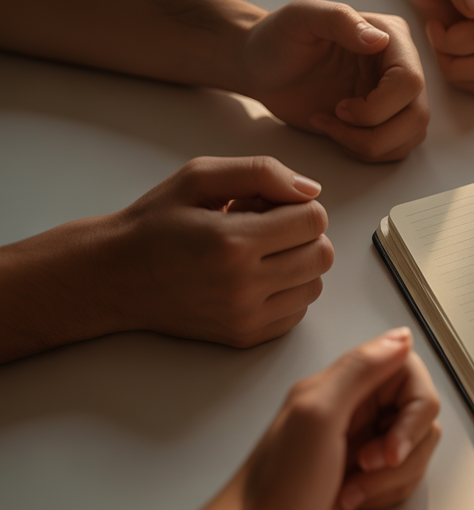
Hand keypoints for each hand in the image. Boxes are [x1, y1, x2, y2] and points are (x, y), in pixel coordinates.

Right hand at [98, 156, 333, 346]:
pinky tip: (255, 278)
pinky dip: (287, 291)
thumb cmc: (156, 223)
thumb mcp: (199, 177)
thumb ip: (261, 172)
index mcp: (233, 242)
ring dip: (298, 264)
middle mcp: (243, 285)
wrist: (116, 276)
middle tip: (265, 228)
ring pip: (315, 284)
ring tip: (258, 254)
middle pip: (322, 254)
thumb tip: (311, 191)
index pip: (314, 220)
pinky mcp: (245, 336)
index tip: (268, 206)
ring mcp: (245, 317)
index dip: (297, 206)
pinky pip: (298, 311)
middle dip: (302, 234)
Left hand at [225, 328, 440, 509]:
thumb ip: (361, 368)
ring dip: (393, 475)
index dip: (414, 408)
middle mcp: (357, 409)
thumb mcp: (317, 413)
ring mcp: (364, 444)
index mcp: (343, 385)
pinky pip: (406, 476)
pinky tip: (353, 498)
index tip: (393, 437)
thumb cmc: (278, 483)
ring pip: (417, 447)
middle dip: (404, 446)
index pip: (409, 372)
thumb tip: (400, 337)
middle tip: (369, 462)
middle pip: (420, 413)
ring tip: (354, 485)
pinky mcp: (369, 477)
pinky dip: (387, 492)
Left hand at [241, 0, 428, 161]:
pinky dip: (367, 151)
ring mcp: (394, 95)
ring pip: (411, 135)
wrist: (260, 66)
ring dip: (370, 145)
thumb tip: (379, 40)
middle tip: (335, 120)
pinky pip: (396, 147)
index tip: (340, 108)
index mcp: (390, 37)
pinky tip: (336, 134)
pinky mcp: (383, 119)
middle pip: (417, 115)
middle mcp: (400, 66)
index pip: (410, 82)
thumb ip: (339, 19)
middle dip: (375, 132)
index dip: (378, 106)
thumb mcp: (300, 17)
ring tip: (331, 127)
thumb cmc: (276, 39)